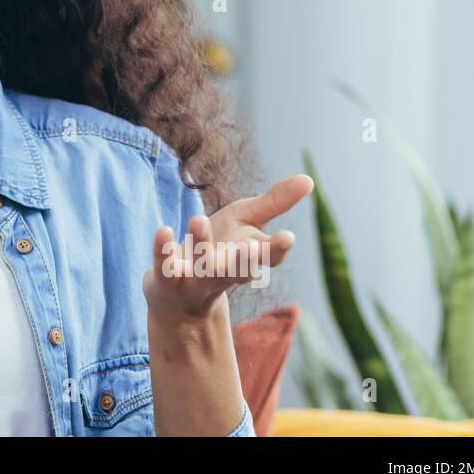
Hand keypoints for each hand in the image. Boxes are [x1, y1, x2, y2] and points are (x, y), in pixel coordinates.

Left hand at [143, 173, 310, 321]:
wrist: (178, 294)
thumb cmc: (220, 248)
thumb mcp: (247, 221)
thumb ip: (275, 203)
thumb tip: (309, 179)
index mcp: (248, 259)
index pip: (268, 258)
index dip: (277, 249)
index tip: (288, 237)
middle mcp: (225, 274)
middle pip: (239, 270)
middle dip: (245, 260)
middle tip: (251, 246)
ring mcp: (196, 280)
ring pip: (202, 268)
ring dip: (201, 244)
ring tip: (198, 219)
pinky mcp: (167, 280)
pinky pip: (165, 267)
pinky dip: (163, 250)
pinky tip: (163, 230)